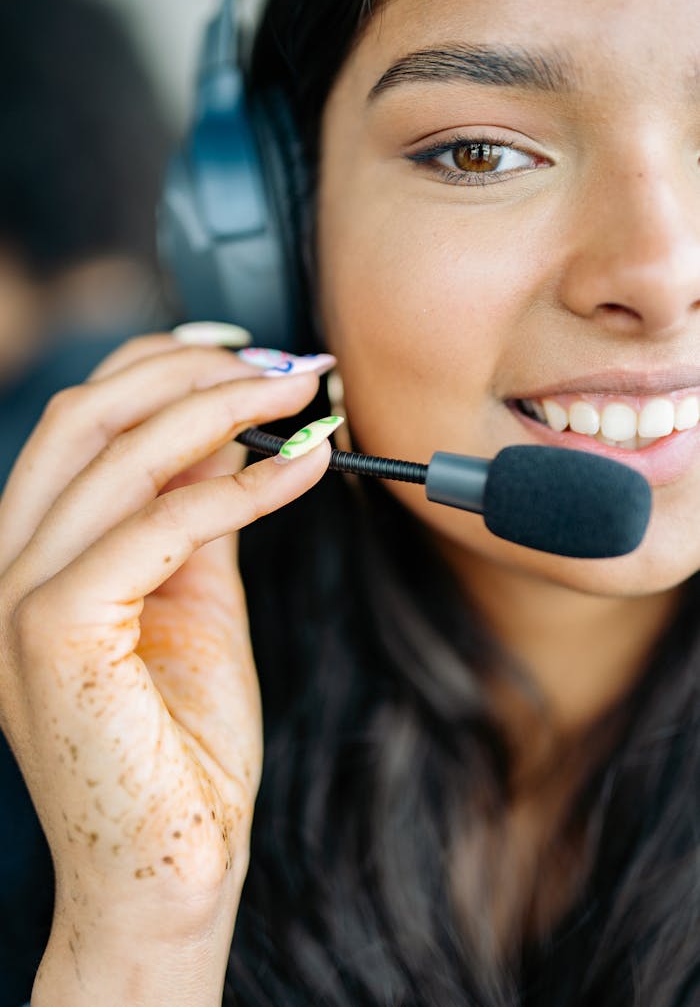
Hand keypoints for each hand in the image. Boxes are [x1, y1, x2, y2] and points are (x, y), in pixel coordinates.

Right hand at [0, 334, 330, 1001]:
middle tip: (287, 365)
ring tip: (304, 396)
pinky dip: (243, 486)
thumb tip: (231, 434)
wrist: (167, 869)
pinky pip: (161, 525)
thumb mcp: (194, 603)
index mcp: (31, 554)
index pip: (80, 423)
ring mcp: (16, 597)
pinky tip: (307, 468)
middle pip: (87, 417)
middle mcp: (5, 565)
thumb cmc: (182, 746)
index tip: (244, 352)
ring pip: (118, 456)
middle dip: (191, 372)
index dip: (159, 367)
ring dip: (224, 410)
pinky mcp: (53, 632)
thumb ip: (196, 517)